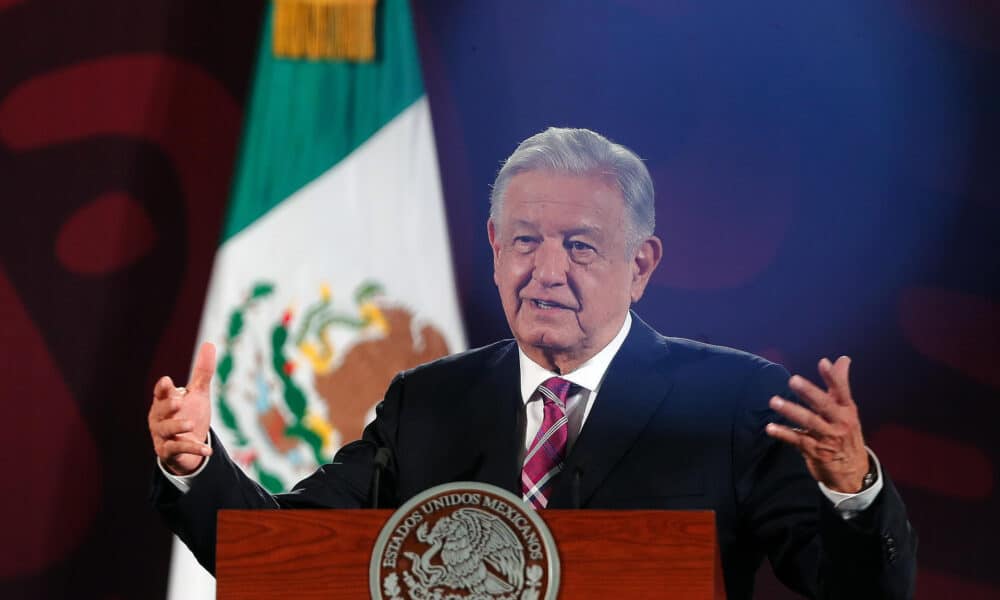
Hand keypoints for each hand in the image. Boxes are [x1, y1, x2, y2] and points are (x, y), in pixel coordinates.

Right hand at [148, 342, 214, 474]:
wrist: (189, 446)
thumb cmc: (190, 414)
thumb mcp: (199, 394)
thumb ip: (202, 372)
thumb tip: (209, 343)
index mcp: (164, 402)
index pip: (161, 393)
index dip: (163, 388)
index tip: (167, 381)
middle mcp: (159, 418)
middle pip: (160, 411)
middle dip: (167, 406)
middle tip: (178, 401)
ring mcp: (162, 436)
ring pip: (166, 430)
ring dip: (178, 426)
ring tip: (191, 424)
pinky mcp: (169, 452)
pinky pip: (179, 449)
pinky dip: (192, 448)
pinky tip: (206, 449)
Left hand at [765, 356, 869, 492]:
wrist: (854, 472)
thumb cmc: (846, 433)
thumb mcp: (847, 410)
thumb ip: (840, 384)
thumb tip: (843, 359)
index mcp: (848, 410)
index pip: (841, 391)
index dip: (833, 377)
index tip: (823, 363)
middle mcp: (840, 422)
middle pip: (824, 405)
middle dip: (809, 392)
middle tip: (793, 380)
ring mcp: (828, 438)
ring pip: (809, 422)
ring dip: (791, 411)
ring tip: (774, 401)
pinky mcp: (816, 452)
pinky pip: (797, 440)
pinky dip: (783, 434)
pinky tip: (770, 428)